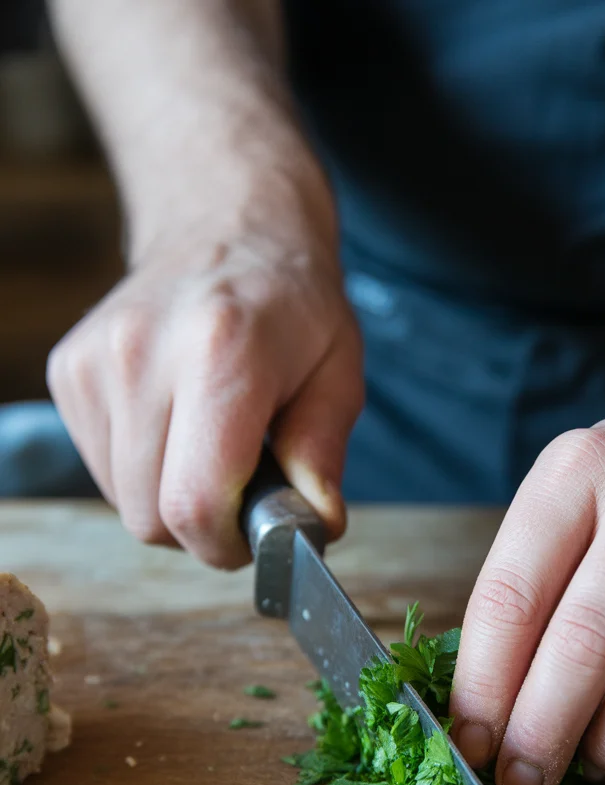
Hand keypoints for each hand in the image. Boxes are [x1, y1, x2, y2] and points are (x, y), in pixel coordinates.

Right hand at [48, 209, 361, 568]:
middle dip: (202, 529)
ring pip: (122, 502)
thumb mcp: (339, 374)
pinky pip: (102, 469)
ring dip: (170, 502)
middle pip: (151, 516)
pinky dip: (142, 472)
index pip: (193, 504)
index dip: (226, 544)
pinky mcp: (69, 370)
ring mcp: (95, 360)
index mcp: (221, 355)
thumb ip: (323, 455)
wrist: (227, 225)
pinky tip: (177, 427)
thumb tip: (314, 528)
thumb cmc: (293, 306)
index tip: (254, 533)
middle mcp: (142, 354)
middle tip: (242, 493)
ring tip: (211, 449)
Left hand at [450, 390, 604, 784]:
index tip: (472, 743)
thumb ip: (531, 581)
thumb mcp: (572, 492)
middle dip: (542, 733)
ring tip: (589, 764)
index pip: (512, 596)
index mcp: (582, 469)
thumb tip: (488, 706)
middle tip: (522, 782)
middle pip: (585, 644)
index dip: (484, 686)